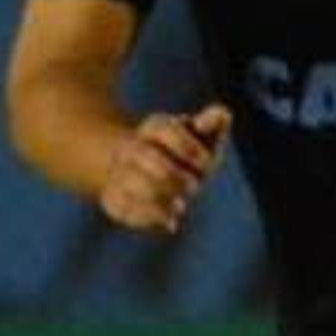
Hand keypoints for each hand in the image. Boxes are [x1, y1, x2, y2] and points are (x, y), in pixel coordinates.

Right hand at [100, 104, 230, 234]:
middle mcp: (131, 147)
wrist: (139, 170)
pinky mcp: (113, 199)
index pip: (166, 129)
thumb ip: (213, 126)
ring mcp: (118, 173)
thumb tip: (222, 113)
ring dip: (162, 196)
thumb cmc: (181, 154)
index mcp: (154, 127)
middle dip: (176, 175)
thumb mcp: (199, 138)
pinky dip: (151, 218)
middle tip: (194, 187)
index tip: (206, 164)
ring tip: (181, 205)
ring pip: (133, 183)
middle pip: (148, 156)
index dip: (190, 149)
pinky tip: (171, 222)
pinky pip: (125, 209)